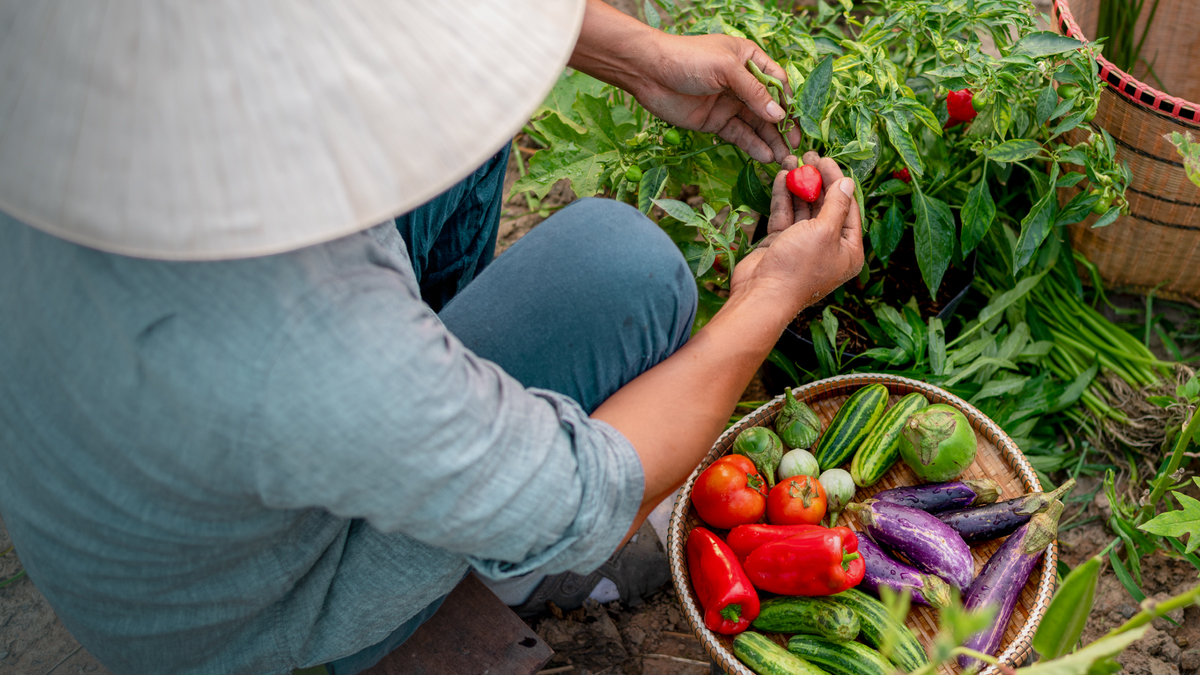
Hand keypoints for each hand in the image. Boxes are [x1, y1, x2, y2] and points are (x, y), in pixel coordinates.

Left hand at [568, 1, 799, 163]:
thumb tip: (779, 115)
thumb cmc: (688, 59)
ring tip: (784, 160)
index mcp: (749, 59)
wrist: (648, 72)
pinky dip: (752, 146)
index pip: (777, 82)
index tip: (796, 123)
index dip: (788, 103)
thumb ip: (754, 92)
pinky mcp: (715, 122)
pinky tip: (765, 157)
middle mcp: (742, 82)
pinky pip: (739, 135)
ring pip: (756, 125)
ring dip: (771, 141)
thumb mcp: (726, 69)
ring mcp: (729, 103)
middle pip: (769, 108)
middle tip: (796, 150)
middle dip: (783, 128)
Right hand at [731, 152, 863, 315]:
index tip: (826, 160)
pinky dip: (783, 197)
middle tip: (808, 155)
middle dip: (817, 180)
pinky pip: (785, 215)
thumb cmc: (799, 267)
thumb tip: (848, 182)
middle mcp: (828, 246)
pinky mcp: (781, 243)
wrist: (761, 295)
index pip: (848, 207)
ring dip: (798, 185)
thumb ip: (836, 204)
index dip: (838, 181)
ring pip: (803, 208)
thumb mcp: (824, 231)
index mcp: (848, 250)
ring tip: (791, 160)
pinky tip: (781, 176)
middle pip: (826, 205)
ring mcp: (803, 244)